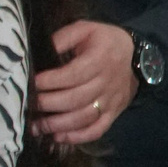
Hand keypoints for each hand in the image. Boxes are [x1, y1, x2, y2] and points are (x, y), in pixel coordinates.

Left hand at [33, 20, 134, 143]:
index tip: (32, 83)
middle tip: (28, 105)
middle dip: (48, 104)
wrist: (139, 56)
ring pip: (84, 118)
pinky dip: (78, 137)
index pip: (73, 75)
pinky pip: (98, 129)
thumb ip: (63, 37)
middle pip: (76, 99)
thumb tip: (41, 50)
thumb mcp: (86, 29)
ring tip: (35, 126)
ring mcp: (111, 101)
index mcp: (100, 60)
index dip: (50, 81)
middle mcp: (107, 83)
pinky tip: (58, 137)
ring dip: (58, 125)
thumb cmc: (105, 41)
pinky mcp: (114, 113)